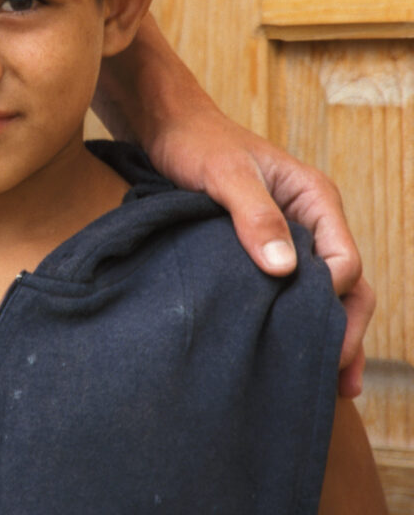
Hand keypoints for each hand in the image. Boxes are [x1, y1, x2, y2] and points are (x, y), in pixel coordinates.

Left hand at [94, 15, 373, 396]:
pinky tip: (290, 354)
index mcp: (314, 199)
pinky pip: (292, 290)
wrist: (167, 128)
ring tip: (330, 386)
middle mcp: (310, 220)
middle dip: (347, 332)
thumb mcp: (223, 175)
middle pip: (346, 285)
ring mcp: (290, 235)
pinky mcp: (263, 247)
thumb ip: (254, 215)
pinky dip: (298, 322)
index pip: (343, 262)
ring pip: (323, 293)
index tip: (311, 336)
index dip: (333, 302)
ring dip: (327, 334)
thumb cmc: (197, 143)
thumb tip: (286, 270)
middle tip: (340, 383)